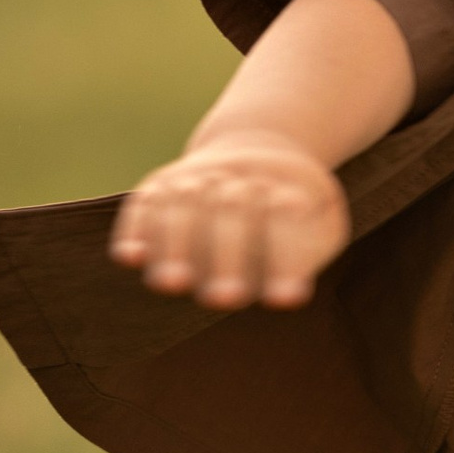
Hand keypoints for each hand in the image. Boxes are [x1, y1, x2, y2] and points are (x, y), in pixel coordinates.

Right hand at [108, 131, 351, 309]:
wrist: (257, 153)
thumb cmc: (298, 208)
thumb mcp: (323, 221)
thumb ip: (311, 250)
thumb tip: (286, 295)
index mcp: (287, 184)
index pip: (286, 218)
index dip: (285, 257)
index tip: (285, 299)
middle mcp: (236, 178)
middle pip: (230, 209)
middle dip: (227, 256)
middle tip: (225, 298)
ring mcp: (194, 180)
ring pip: (181, 205)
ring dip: (176, 245)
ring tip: (172, 283)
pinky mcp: (160, 186)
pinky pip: (142, 205)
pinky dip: (134, 228)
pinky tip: (130, 257)